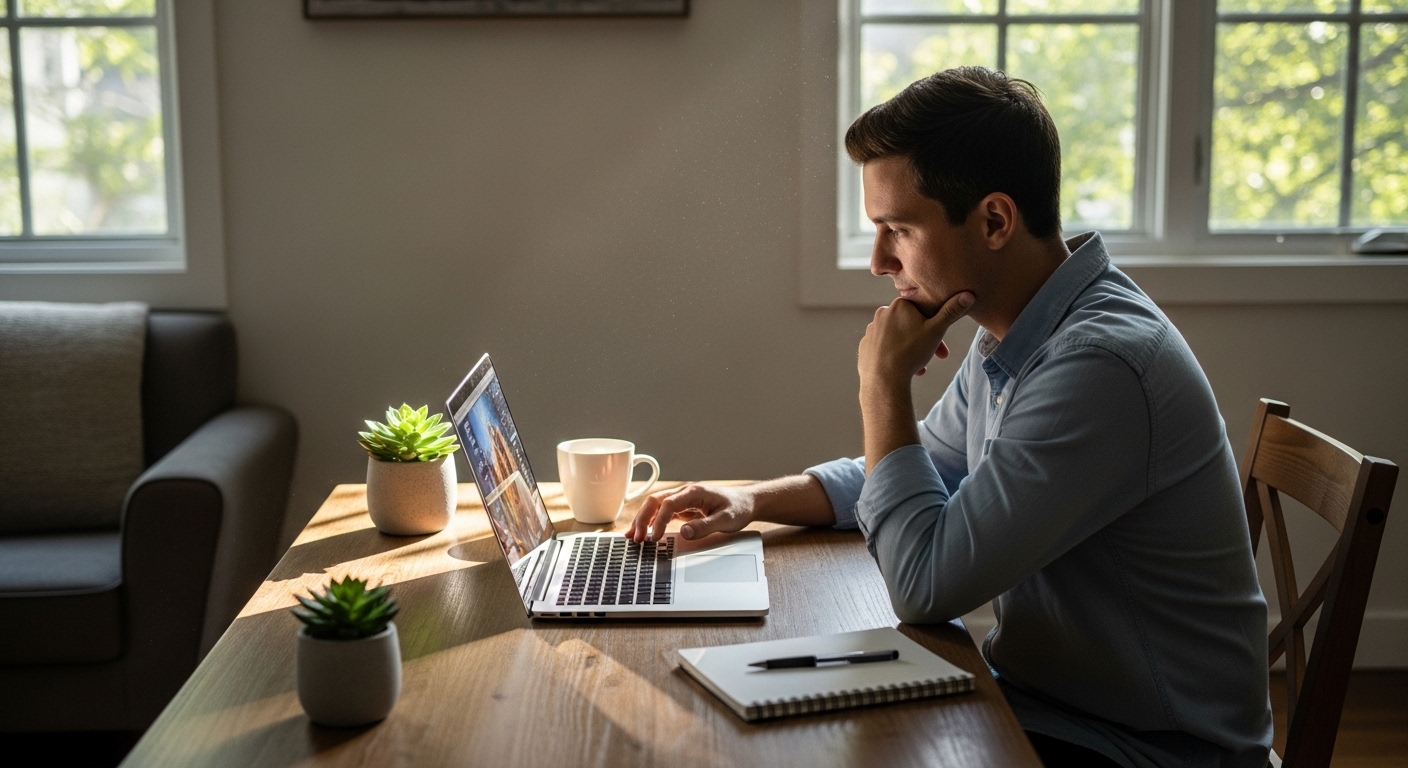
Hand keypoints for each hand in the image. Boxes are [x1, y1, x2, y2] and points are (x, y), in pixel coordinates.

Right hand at [628, 483, 757, 542]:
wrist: (748, 502)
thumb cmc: (739, 508)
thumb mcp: (726, 520)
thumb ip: (705, 526)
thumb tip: (684, 532)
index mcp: (694, 492)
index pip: (668, 504)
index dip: (659, 521)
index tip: (655, 538)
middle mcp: (685, 493)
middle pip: (655, 502)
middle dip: (643, 519)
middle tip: (636, 538)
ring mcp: (683, 500)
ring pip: (656, 506)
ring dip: (644, 520)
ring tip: (633, 536)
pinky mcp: (684, 508)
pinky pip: (663, 513)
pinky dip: (652, 522)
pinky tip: (646, 532)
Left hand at [858, 291, 973, 390]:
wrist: (883, 378)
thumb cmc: (911, 353)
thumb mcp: (936, 331)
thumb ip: (951, 312)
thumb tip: (968, 295)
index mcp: (900, 305)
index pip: (923, 313)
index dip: (936, 330)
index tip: (942, 349)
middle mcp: (882, 313)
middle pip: (911, 326)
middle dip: (924, 343)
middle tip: (934, 360)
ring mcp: (871, 329)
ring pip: (899, 338)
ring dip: (911, 351)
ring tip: (917, 368)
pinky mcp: (865, 345)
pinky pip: (885, 348)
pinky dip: (895, 356)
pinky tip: (901, 369)